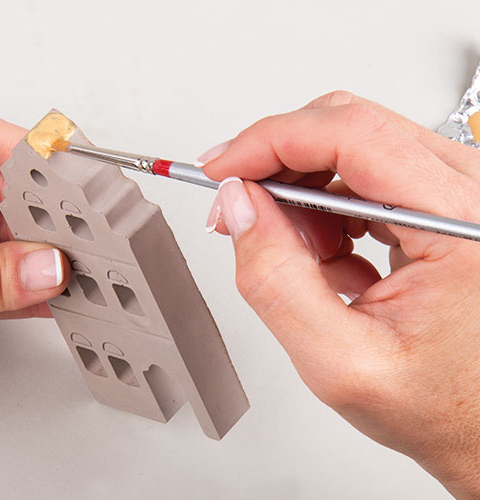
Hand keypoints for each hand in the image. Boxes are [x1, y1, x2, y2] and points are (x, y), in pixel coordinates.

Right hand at [201, 91, 479, 498]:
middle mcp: (471, 197)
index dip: (270, 142)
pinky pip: (364, 178)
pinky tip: (332, 263)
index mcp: (461, 225)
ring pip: (350, 150)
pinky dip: (326, 213)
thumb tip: (238, 206)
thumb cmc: (444, 405)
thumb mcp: (339, 362)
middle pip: (349, 128)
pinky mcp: (440, 205)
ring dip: (302, 198)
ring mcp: (458, 197)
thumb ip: (275, 281)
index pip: (352, 136)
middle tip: (237, 209)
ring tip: (302, 262)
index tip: (220, 167)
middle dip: (276, 166)